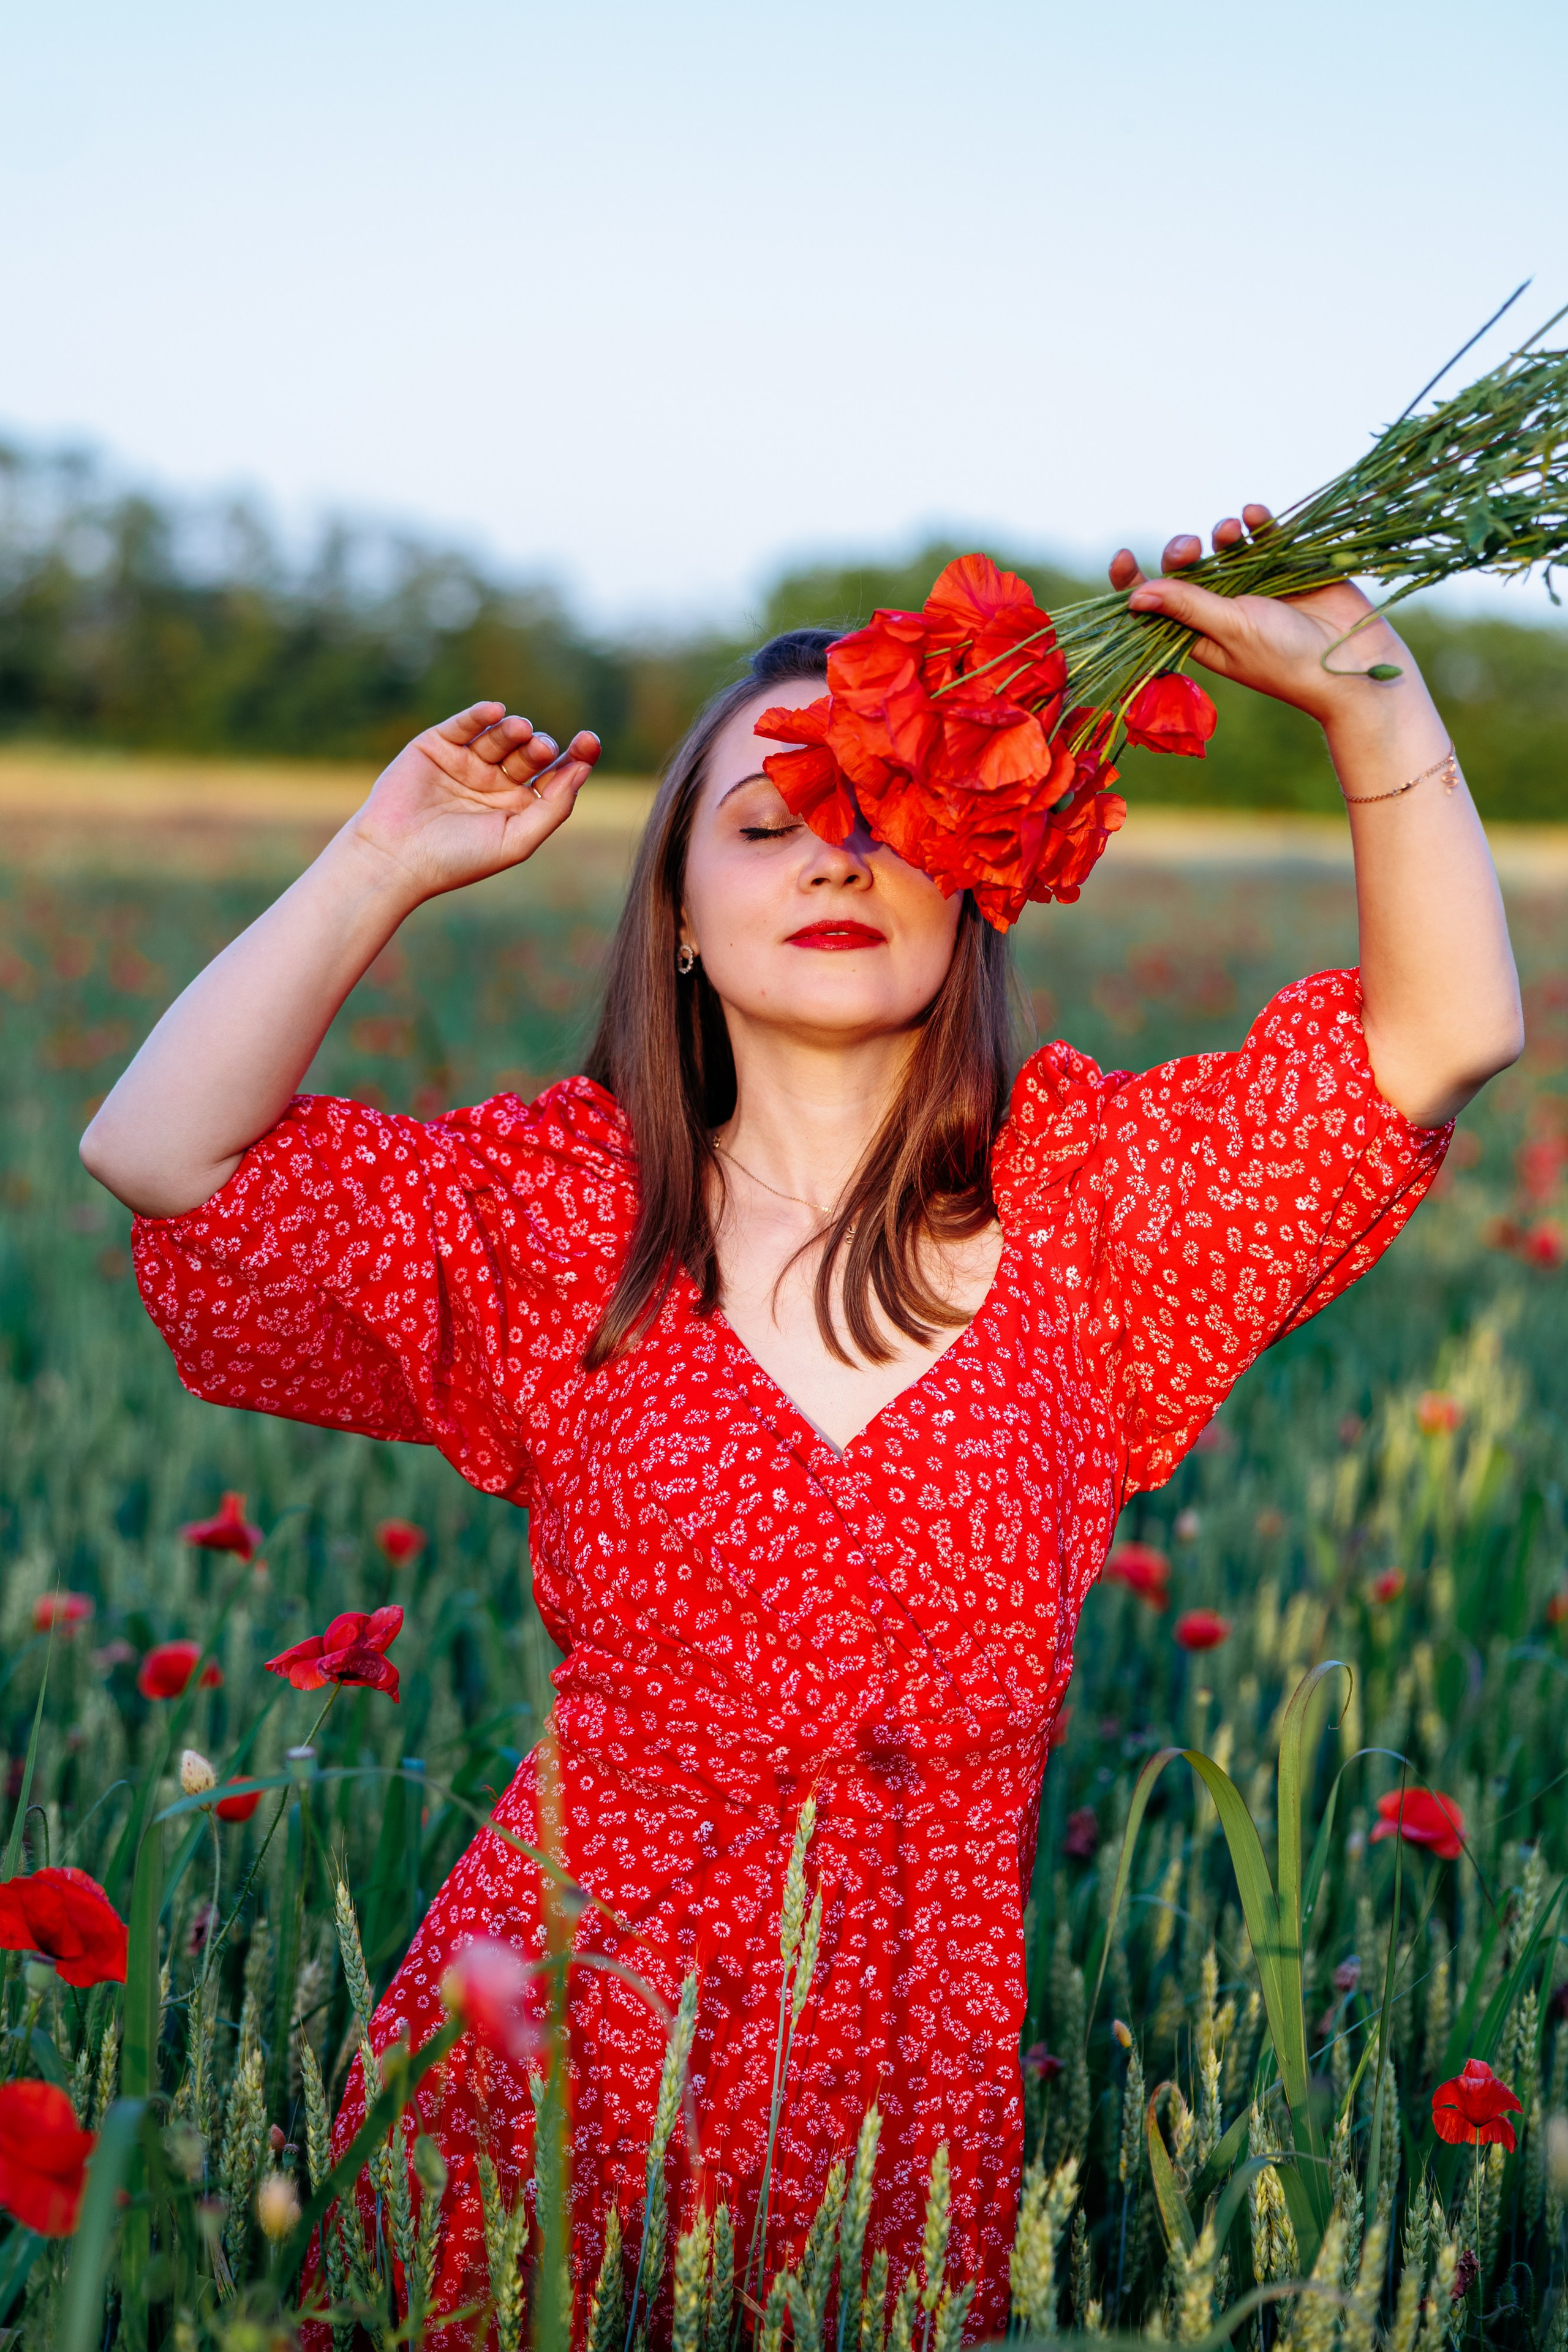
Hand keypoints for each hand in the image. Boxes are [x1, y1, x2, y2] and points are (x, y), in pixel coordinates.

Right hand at [348, 702, 600, 901]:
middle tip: (540, 749)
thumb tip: (582, 771)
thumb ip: (553, 807)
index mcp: (517, 807)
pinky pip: (465, 724)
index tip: (589, 741)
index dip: (575, 757)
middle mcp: (494, 782)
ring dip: (515, 730)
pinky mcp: (437, 745)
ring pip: (501, 736)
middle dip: (540, 748)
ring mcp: (466, 762)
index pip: (554, 776)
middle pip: (531, 754)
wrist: (396, 857)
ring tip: (521, 730)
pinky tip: (496, 711)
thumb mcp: (517, 839)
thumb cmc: (458, 858)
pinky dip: (480, 715)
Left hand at [1107, 508, 1431, 734]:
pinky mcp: (1290, 569)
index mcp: (1200, 634)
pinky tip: (1254, 513)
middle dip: (1183, 553)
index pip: (1156, 606)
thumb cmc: (1285, 658)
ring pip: (1226, 551)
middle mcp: (1224, 610)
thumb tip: (1135, 594)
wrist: (1354, 665)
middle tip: (1191, 548)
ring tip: (1230, 529)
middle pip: (1188, 572)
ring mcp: (1258, 588)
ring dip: (1222, 535)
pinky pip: (1266, 539)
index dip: (1133, 582)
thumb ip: (1187, 606)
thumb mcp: (1230, 630)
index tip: (1121, 556)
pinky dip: (1258, 523)